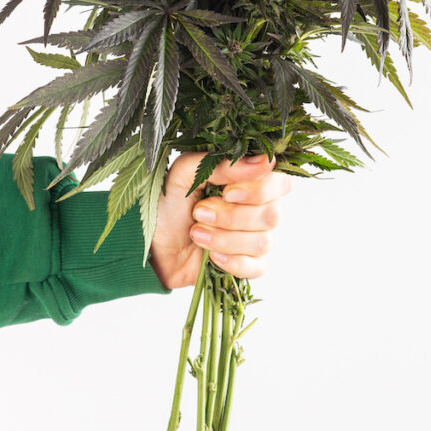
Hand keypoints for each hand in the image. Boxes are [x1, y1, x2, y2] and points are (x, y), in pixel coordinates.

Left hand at [148, 152, 292, 288]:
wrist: (151, 245)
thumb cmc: (167, 204)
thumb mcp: (184, 174)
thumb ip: (220, 164)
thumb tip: (263, 163)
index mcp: (247, 180)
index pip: (280, 181)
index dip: (259, 190)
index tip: (228, 192)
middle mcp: (257, 208)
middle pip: (272, 214)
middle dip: (231, 217)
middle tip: (199, 213)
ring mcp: (255, 237)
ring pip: (263, 242)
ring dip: (224, 239)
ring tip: (195, 233)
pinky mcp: (248, 264)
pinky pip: (258, 267)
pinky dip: (233, 262)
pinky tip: (211, 257)